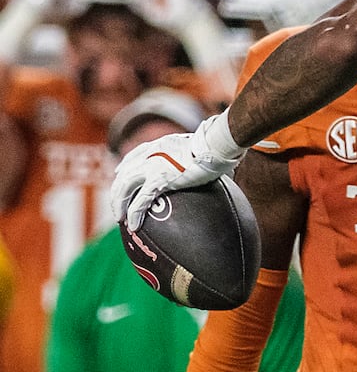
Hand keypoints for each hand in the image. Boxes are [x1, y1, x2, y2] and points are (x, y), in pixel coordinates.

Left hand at [113, 111, 245, 227]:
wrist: (215, 145)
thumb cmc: (217, 146)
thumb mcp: (202, 148)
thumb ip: (203, 156)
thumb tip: (224, 166)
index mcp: (159, 146)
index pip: (134, 155)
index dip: (124, 167)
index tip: (120, 174)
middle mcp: (151, 155)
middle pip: (124, 174)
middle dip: (117, 191)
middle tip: (118, 206)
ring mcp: (152, 167)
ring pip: (125, 187)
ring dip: (120, 204)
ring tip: (121, 219)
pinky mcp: (159, 180)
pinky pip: (140, 201)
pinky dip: (134, 214)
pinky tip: (133, 226)